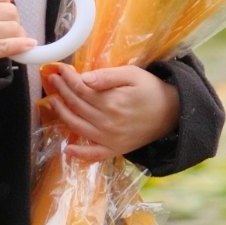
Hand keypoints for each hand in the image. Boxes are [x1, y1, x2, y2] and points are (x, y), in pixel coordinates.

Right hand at [0, 0, 33, 71]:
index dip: (7, 2)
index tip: (2, 11)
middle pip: (11, 11)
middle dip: (14, 20)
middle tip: (5, 28)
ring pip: (13, 28)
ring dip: (17, 35)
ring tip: (8, 38)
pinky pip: (7, 46)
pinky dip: (21, 46)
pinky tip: (28, 45)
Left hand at [43, 62, 179, 159]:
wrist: (172, 113)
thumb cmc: (151, 90)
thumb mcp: (132, 75)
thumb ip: (107, 76)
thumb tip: (84, 79)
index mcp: (112, 102)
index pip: (81, 89)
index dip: (68, 79)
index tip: (59, 69)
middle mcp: (108, 122)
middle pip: (77, 106)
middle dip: (62, 91)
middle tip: (52, 80)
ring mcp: (110, 138)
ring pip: (78, 126)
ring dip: (62, 114)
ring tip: (53, 101)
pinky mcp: (115, 149)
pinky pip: (94, 154)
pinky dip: (80, 154)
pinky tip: (67, 149)